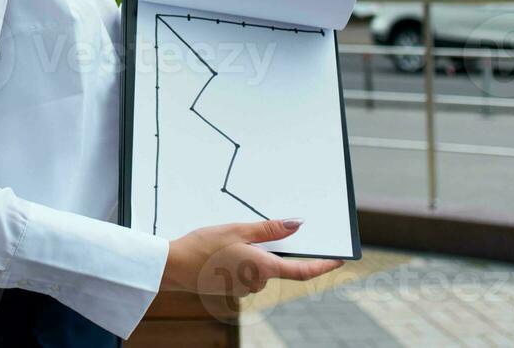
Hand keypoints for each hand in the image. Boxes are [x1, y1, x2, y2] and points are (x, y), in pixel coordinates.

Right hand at [161, 219, 343, 295]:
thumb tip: (297, 225)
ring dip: (254, 253)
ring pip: (261, 267)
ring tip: (231, 239)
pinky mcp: (234, 288)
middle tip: (256, 231)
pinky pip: (248, 272)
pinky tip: (225, 250)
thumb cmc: (203, 247)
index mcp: (263, 268)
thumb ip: (269, 229)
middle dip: (272, 247)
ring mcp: (245, 288)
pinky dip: (244, 260)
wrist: (175, 266)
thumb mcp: (237, 230)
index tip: (339, 260)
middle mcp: (258, 282)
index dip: (323, 266)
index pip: (303, 270)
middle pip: (278, 264)